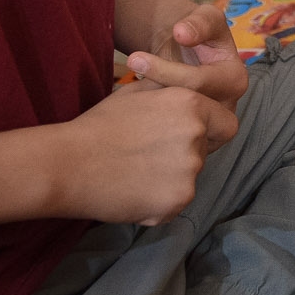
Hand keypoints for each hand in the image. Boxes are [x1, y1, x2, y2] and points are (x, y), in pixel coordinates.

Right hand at [51, 81, 235, 225]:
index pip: (226, 124)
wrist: (68, 164)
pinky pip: (175, 202)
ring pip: (189, 178)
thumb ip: (171, 92)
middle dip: (185, 154)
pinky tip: (130, 191)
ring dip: (170, 178)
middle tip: (149, 156)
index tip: (193, 138)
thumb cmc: (99, 125)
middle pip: (205, 152)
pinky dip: (158, 201)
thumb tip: (188, 92)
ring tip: (134, 173)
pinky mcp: (177, 201)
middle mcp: (196, 136)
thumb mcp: (138, 93)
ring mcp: (188, 171)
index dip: (211, 132)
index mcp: (191, 105)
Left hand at [129, 0, 247, 130]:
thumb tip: (182, 34)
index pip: (196, 81)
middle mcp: (228, 107)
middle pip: (186, 107)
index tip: (133, 57)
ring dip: (150, 112)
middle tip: (123, 82)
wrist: (189, 54)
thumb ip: (198, 22)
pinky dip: (151, 126)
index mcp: (235, 79)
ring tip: (127, 97)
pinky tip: (136, 111)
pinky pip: (172, 139)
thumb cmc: (197, 33)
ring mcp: (213, 128)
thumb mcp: (205, 17)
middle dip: (153, 92)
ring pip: (177, 126)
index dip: (163, 69)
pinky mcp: (196, 141)